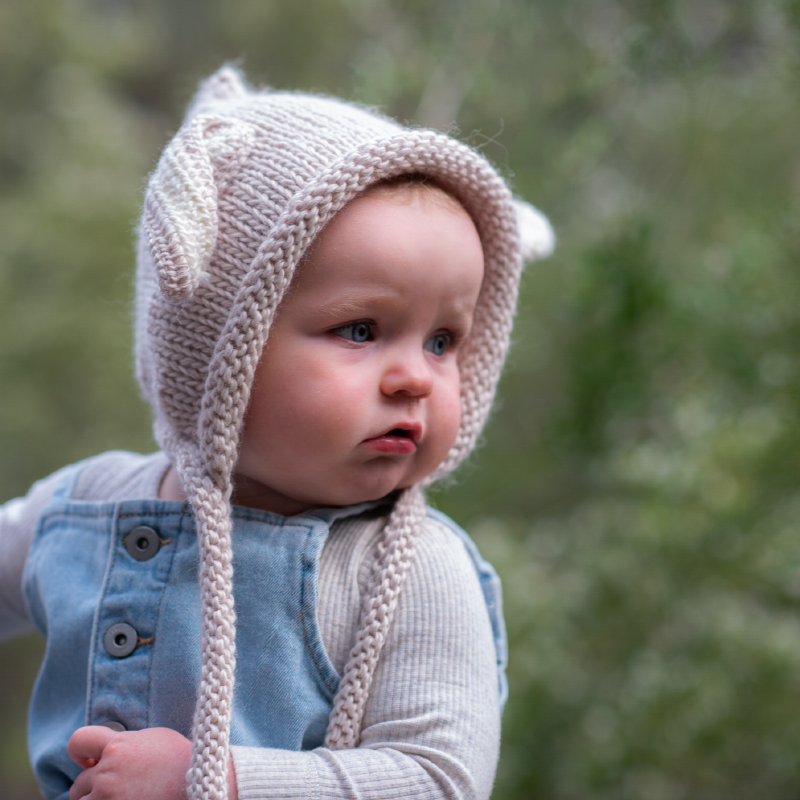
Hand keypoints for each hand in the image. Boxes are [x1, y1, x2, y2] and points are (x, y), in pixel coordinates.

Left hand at [67, 726, 238, 799]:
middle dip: (93, 786)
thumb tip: (103, 752)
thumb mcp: (152, 738)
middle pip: (80, 783)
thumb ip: (125, 742)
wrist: (201, 783)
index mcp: (118, 746)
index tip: (88, 760)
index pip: (79, 741)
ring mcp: (109, 798)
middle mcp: (109, 772)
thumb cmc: (179, 759)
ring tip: (121, 796)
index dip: (80, 750)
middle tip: (115, 787)